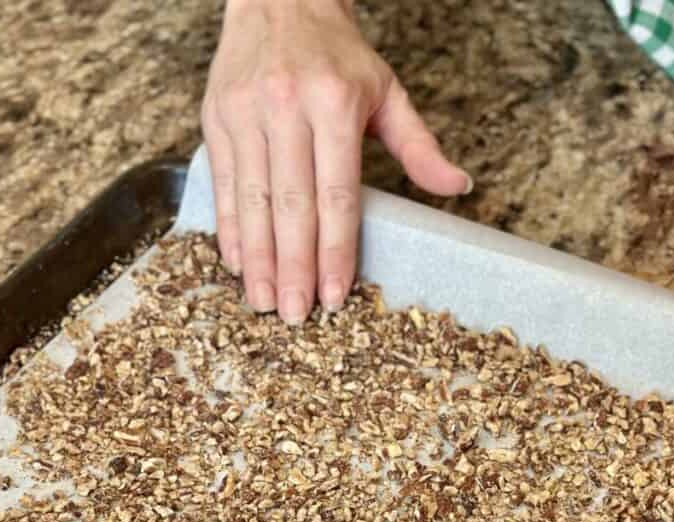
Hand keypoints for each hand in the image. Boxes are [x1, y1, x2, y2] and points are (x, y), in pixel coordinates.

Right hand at [201, 0, 471, 324]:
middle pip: (291, 206)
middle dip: (294, 267)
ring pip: (251, 201)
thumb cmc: (336, 54)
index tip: (335, 294)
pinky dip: (229, 228)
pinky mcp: (216, 118)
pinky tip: (239, 264)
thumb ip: (419, 145)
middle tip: (296, 315)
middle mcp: (285, 108)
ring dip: (259, 259)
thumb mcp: (386, 90)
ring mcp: (244, 113)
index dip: (334, 250)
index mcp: (334, 105)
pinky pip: (222, 184)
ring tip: (264, 303)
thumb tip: (458, 187)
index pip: (336, 195)